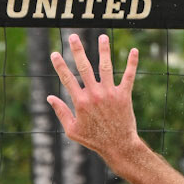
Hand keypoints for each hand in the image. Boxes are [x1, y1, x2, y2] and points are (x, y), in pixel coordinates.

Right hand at [47, 34, 140, 168]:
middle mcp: (94, 94)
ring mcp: (110, 93)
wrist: (118, 146)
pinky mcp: (124, 95)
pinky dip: (132, 63)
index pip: (67, 78)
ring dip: (104, 50)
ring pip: (106, 67)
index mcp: (80, 102)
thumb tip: (49, 97)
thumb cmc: (94, 140)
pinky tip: (134, 51)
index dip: (60, 65)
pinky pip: (128, 76)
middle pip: (84, 67)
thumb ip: (61, 112)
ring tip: (103, 37)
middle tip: (73, 36)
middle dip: (77, 50)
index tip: (55, 53)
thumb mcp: (72, 130)